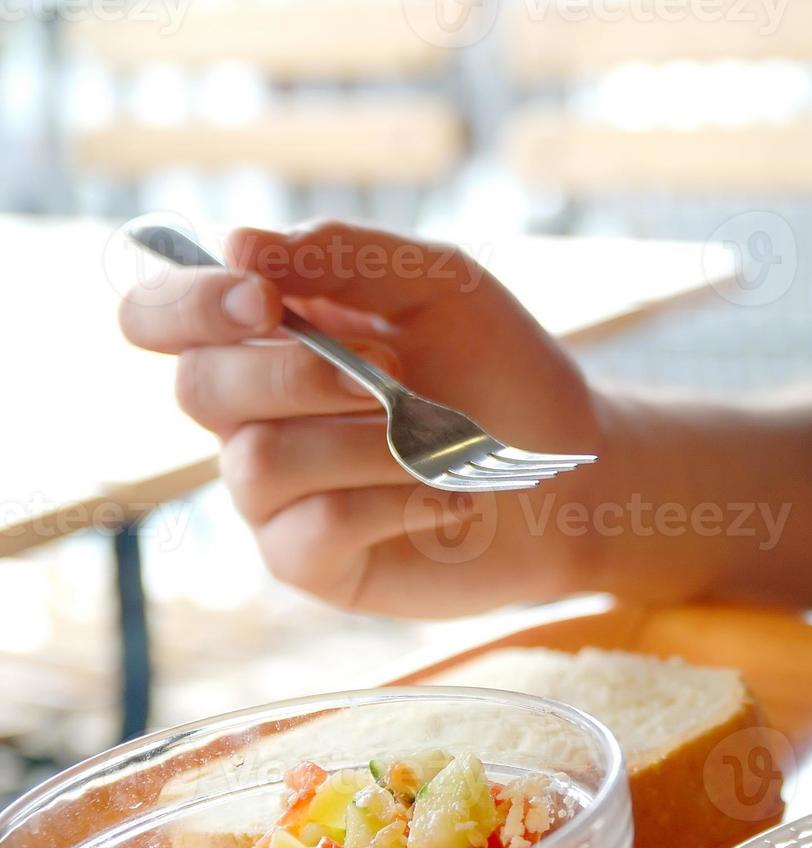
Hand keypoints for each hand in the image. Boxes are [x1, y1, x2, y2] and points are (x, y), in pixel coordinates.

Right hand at [120, 221, 602, 615]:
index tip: (264, 299)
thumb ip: (347, 255)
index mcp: (267, 338)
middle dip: (302, 375)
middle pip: (201, 388)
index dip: (186, 305)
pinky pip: (312, 529)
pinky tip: (453, 498)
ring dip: (368, 444)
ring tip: (445, 445)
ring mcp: (275, 496)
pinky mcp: (311, 560)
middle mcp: (252, 416)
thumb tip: (236, 244)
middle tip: (395, 376)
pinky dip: (398, 502)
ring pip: (261, 462)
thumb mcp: (443, 285)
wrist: (572, 470)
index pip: (160, 316)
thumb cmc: (502, 372)